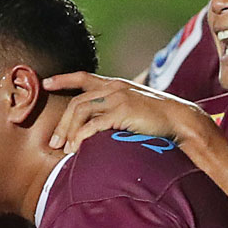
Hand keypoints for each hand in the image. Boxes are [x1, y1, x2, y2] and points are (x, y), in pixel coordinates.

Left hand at [42, 72, 205, 153]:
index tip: (46, 83)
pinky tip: (78, 148)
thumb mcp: (136, 107)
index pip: (84, 77)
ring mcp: (118, 98)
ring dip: (69, 132)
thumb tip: (104, 126)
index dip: (63, 79)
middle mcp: (114, 88)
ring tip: (64, 150)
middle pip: (77, 102)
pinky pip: (94, 124)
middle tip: (54, 142)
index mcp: (116, 85)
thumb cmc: (160, 119)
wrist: (180, 119)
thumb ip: (119, 110)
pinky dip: (82, 136)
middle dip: (62, 123)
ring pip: (81, 111)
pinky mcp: (122, 111)